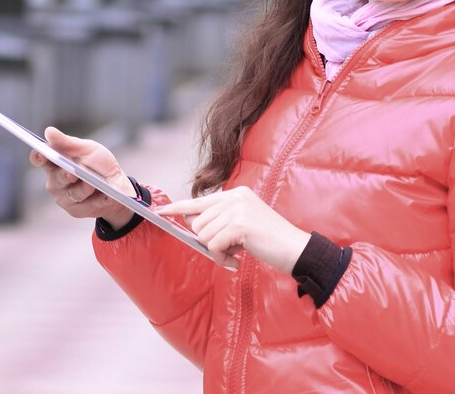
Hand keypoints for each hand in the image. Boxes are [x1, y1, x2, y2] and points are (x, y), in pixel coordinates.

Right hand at [29, 126, 134, 229]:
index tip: (42, 153)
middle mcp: (56, 182)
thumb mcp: (88, 149)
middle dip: (65, 175)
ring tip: (95, 185)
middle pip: (56, 179)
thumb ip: (68, 143)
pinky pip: (85, 206)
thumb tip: (49, 131)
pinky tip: (106, 196)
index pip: (40, 160)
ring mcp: (64, 198)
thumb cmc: (99, 164)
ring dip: (85, 188)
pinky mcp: (76, 210)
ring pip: (72, 194)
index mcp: (55, 163)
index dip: (38, 157)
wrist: (119, 185)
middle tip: (72, 173)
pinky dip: (98, 199)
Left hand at [156, 187, 309, 272]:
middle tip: (229, 251)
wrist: (295, 249)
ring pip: (203, 235)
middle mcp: (235, 197)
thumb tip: (189, 223)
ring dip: (216, 252)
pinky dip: (222, 258)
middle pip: (197, 222)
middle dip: (208, 241)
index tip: (159, 212)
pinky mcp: (239, 224)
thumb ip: (219, 221)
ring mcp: (237, 209)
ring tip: (236, 254)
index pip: (198, 200)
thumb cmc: (268, 241)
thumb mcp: (242, 225)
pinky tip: (238, 260)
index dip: (176, 207)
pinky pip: (213, 245)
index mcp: (236, 194)